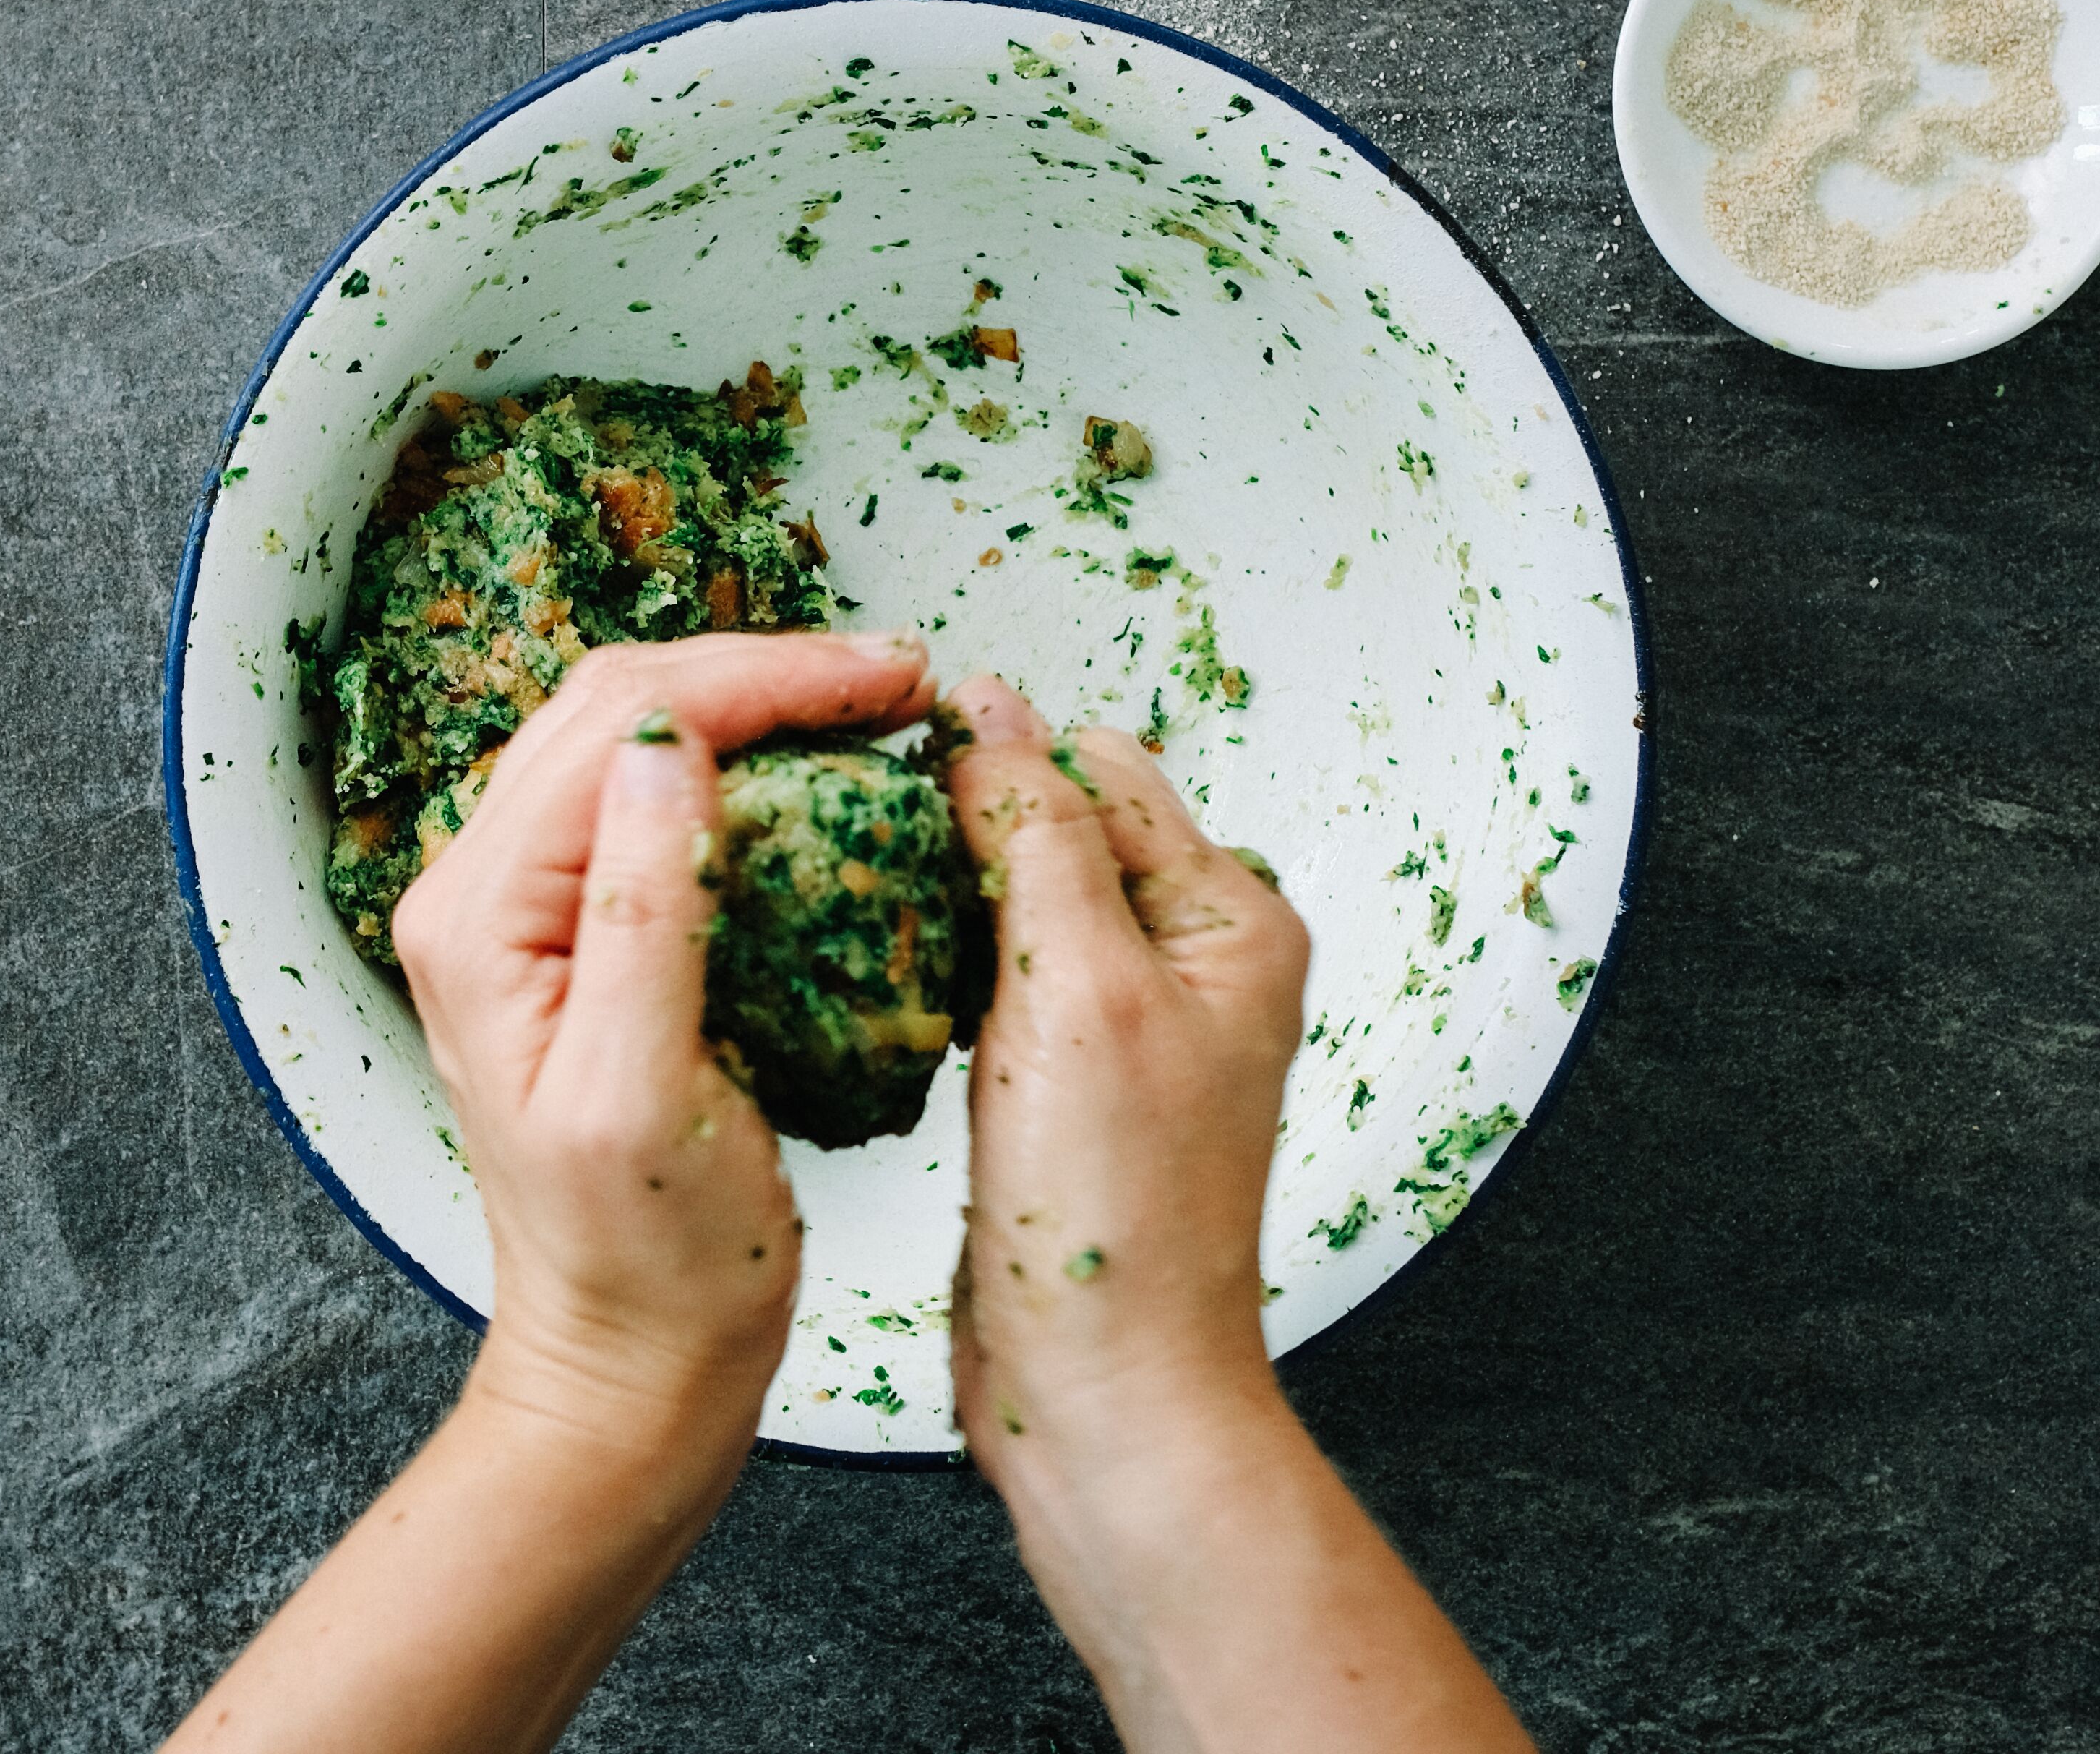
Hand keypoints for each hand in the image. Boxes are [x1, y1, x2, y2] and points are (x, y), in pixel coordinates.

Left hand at [392, 630, 937, 1447]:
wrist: (629, 1362)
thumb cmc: (644, 1261)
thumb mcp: (643, 1093)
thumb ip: (646, 915)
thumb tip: (671, 752)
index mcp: (477, 914)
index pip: (623, 722)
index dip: (764, 680)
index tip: (891, 682)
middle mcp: (480, 890)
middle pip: (624, 705)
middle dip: (768, 672)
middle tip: (902, 680)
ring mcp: (527, 909)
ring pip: (641, 739)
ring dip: (759, 705)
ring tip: (877, 710)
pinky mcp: (582, 935)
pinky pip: (658, 804)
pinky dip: (748, 767)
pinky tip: (826, 777)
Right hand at [940, 675, 1309, 1459]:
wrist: (1103, 1390)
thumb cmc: (1116, 1219)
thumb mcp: (1077, 987)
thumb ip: (1034, 834)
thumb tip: (985, 710)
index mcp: (1232, 916)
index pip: (1094, 769)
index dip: (987, 760)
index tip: (885, 772)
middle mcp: (1195, 958)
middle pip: (1056, 821)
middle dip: (962, 821)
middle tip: (867, 845)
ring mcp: (1130, 1020)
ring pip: (1016, 894)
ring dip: (943, 894)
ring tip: (872, 914)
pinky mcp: (1067, 1076)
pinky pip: (995, 973)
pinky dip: (940, 964)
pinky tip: (896, 987)